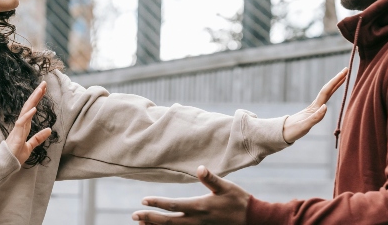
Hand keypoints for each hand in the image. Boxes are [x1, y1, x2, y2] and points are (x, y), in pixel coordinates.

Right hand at [5, 81, 51, 162]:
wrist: (6, 164)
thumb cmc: (15, 155)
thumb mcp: (31, 146)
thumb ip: (38, 138)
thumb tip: (49, 130)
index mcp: (24, 125)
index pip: (32, 108)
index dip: (37, 99)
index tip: (43, 89)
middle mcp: (21, 124)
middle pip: (29, 105)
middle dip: (36, 94)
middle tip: (44, 83)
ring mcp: (18, 128)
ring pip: (26, 110)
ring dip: (33, 100)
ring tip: (40, 90)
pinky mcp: (16, 135)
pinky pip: (22, 122)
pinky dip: (27, 115)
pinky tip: (34, 108)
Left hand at [132, 166, 248, 224]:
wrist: (253, 221)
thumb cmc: (240, 201)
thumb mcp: (227, 187)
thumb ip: (211, 179)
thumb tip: (200, 168)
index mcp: (200, 207)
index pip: (173, 206)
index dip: (157, 203)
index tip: (144, 201)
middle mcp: (197, 221)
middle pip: (168, 222)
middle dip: (149, 219)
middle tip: (134, 215)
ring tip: (141, 224)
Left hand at [282, 67, 347, 142]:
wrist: (283, 133)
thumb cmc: (292, 131)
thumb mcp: (304, 126)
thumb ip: (315, 118)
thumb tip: (326, 106)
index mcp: (315, 108)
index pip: (327, 91)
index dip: (335, 81)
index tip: (344, 73)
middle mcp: (315, 105)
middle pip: (328, 89)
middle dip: (337, 79)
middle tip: (346, 70)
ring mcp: (314, 108)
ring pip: (327, 93)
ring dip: (335, 85)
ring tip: (343, 78)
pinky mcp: (313, 111)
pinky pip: (325, 99)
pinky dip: (331, 93)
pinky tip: (332, 91)